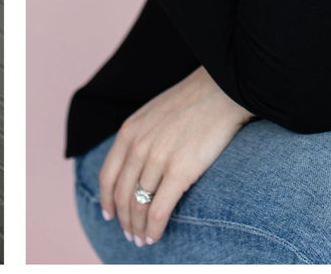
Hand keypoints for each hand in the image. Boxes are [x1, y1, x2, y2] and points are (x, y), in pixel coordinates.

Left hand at [99, 67, 253, 247]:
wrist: (223, 90)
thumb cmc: (194, 101)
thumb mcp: (154, 113)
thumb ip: (141, 137)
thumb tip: (138, 162)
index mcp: (129, 132)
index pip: (108, 176)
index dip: (107, 200)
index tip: (110, 215)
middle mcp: (137, 147)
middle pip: (122, 195)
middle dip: (124, 220)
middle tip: (130, 235)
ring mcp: (157, 160)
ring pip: (138, 206)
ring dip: (138, 228)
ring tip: (142, 240)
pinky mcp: (179, 172)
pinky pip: (159, 209)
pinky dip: (154, 228)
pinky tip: (155, 236)